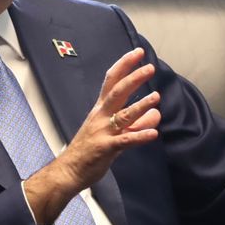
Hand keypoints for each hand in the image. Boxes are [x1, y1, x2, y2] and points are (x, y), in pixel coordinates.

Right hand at [25, 49, 160, 224]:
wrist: (68, 171)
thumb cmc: (89, 150)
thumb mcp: (114, 133)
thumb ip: (136, 123)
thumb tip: (156, 113)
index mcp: (100, 109)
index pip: (111, 81)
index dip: (124, 65)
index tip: (138, 53)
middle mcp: (101, 116)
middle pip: (117, 92)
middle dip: (133, 78)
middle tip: (149, 68)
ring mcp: (102, 132)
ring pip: (123, 115)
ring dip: (140, 106)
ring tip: (156, 97)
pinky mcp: (106, 148)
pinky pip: (125, 141)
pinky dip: (140, 136)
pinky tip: (153, 133)